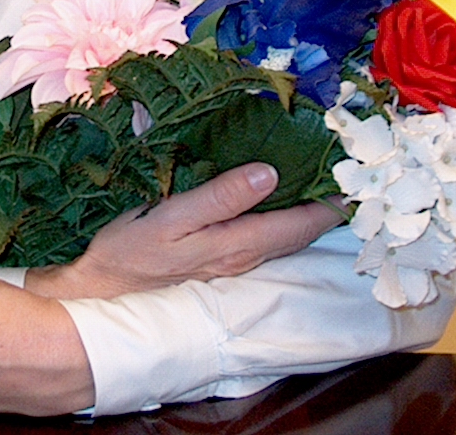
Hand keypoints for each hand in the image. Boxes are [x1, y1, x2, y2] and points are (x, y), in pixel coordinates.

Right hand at [23, 163, 342, 300]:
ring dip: (306, 208)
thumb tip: (270, 172)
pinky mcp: (220, 261)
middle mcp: (245, 257)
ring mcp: (234, 262)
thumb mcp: (170, 217)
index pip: (304, 222)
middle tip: (345, 165)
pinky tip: (278, 196)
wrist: (103, 292)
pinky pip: (265, 237)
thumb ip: (220, 197)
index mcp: (239, 243)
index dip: (333, 198)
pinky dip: (281, 216)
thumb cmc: (131, 249)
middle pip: (302, 231)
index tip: (352, 165)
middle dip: (326, 201)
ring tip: (321, 174)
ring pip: (285, 235)